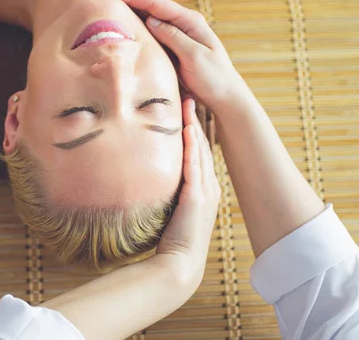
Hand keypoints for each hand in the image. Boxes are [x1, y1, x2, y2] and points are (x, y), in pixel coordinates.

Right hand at [91, 0, 247, 111]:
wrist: (225, 96)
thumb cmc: (214, 77)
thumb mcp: (196, 57)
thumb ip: (175, 37)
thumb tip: (152, 20)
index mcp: (189, 22)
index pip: (156, 5)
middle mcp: (180, 24)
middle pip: (147, 7)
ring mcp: (173, 36)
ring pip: (144, 19)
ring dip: (123, 12)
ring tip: (100, 5)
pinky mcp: (168, 49)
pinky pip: (146, 34)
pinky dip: (130, 27)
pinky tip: (116, 26)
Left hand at [155, 97, 220, 288]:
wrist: (179, 264)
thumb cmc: (172, 240)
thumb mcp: (171, 209)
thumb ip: (166, 191)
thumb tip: (149, 176)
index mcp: (204, 188)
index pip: (199, 151)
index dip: (194, 128)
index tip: (186, 107)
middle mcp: (209, 186)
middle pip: (203, 144)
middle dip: (196, 119)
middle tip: (190, 94)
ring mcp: (206, 190)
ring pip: (200, 149)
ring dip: (195, 124)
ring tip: (189, 102)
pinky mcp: (198, 196)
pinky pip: (195, 164)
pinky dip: (192, 144)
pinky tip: (188, 128)